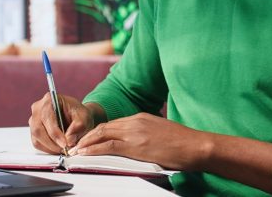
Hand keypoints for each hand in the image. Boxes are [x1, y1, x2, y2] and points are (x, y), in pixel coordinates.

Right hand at [28, 93, 94, 153]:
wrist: (77, 117)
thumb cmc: (79, 114)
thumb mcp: (84, 118)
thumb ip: (78, 128)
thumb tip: (69, 141)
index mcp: (49, 99)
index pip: (47, 117)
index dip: (55, 133)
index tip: (65, 144)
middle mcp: (37, 108)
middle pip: (38, 129)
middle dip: (52, 143)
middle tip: (65, 150)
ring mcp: (34, 120)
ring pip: (36, 138)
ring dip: (50, 147)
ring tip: (64, 149)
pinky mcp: (34, 131)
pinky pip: (37, 143)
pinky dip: (48, 149)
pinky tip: (58, 148)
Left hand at [70, 113, 205, 170]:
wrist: (195, 146)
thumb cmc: (183, 142)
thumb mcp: (160, 131)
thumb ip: (145, 132)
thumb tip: (137, 141)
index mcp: (141, 117)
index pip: (113, 124)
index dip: (98, 132)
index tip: (89, 139)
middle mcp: (135, 122)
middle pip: (104, 127)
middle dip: (87, 136)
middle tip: (76, 144)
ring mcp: (135, 132)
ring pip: (102, 134)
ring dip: (86, 142)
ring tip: (76, 150)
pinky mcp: (136, 146)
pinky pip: (108, 146)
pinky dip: (93, 149)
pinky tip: (85, 153)